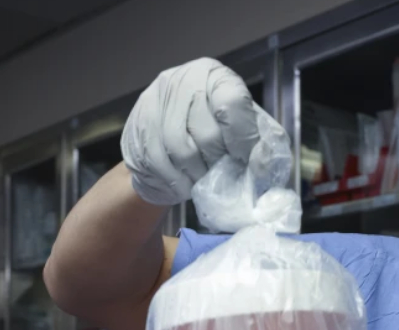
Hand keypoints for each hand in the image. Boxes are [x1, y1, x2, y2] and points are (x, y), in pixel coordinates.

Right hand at [122, 58, 267, 205]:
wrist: (170, 135)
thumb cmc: (215, 131)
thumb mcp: (244, 126)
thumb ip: (260, 141)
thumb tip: (261, 165)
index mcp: (215, 76)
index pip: (232, 103)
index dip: (242, 138)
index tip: (244, 159)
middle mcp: (183, 81)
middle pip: (206, 133)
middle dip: (218, 162)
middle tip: (223, 174)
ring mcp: (155, 101)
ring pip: (181, 150)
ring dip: (197, 175)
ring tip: (204, 181)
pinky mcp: (137, 125)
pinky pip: (158, 162)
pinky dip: (176, 180)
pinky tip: (184, 184)